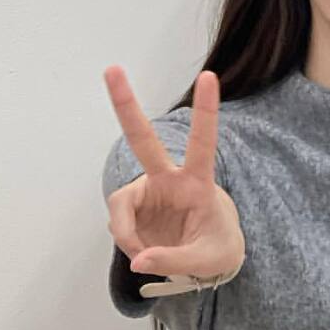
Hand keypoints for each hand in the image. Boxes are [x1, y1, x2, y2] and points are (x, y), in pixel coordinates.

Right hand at [104, 66, 245, 294]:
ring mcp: (147, 192)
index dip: (205, 111)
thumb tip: (138, 259)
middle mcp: (169, 179)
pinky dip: (127, 244)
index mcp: (198, 183)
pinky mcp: (133, 208)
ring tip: (145, 257)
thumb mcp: (207, 261)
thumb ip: (174, 261)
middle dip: (125, 105)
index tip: (209, 76)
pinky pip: (119, 226)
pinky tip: (143, 252)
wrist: (210, 254)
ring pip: (121, 206)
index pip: (203, 143)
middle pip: (142, 140)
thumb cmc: (217, 247)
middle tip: (112, 69)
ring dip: (127, 235)